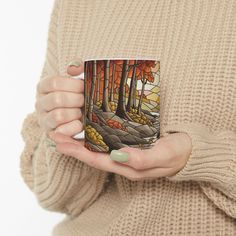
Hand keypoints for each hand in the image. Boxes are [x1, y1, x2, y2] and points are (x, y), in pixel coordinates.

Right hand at [35, 60, 83, 135]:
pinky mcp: (51, 134)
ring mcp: (44, 119)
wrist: (78, 115)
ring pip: (59, 115)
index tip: (84, 87)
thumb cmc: (78, 94)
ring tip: (82, 112)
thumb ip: (77, 68)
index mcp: (44, 87)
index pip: (54, 82)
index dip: (73, 85)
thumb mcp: (77, 79)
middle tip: (85, 100)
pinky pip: (63, 131)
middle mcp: (40, 103)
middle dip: (77, 100)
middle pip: (58, 99)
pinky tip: (80, 122)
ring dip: (76, 113)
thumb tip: (72, 69)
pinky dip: (75, 126)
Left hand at [48, 131, 191, 180]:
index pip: (97, 160)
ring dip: (82, 142)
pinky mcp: (132, 146)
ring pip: (99, 149)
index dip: (78, 152)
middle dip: (74, 146)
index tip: (60, 142)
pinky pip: (109, 143)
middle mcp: (124, 162)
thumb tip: (117, 155)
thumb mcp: (163, 155)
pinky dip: (96, 137)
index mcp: (129, 167)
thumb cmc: (179, 152)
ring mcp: (127, 155)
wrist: (191, 151)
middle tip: (55, 134)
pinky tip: (91, 129)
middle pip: (94, 155)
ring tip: (67, 131)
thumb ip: (141, 158)